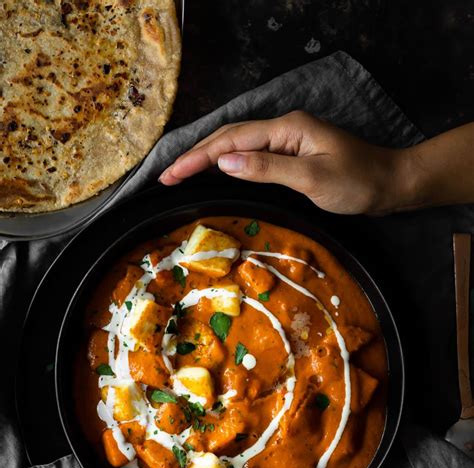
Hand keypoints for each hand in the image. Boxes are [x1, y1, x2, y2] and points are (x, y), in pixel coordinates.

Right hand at [159, 111, 412, 214]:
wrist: (390, 184)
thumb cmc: (357, 182)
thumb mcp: (312, 178)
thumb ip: (267, 168)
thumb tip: (225, 163)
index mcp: (286, 129)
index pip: (231, 141)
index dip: (197, 157)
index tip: (171, 175)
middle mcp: (283, 128)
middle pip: (228, 138)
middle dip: (194, 156)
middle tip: (165, 178)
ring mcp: (287, 140)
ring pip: (237, 145)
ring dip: (207, 158)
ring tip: (179, 174)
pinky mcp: (291, 154)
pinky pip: (251, 155)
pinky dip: (227, 163)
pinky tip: (216, 172)